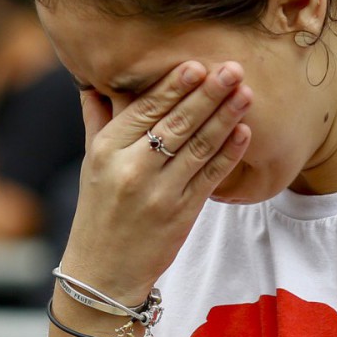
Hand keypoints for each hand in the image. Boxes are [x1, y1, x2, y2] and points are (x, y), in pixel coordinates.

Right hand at [58, 60, 251, 303]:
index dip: (174, 87)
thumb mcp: (91, 163)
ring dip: (226, 118)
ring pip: (198, 147)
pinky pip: (211, 177)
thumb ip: (98, 120)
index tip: (198, 64)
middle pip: (177, 124)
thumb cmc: (98, 210)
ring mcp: (159, 193)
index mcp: (107, 150)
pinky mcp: (182, 214)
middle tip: (233, 69)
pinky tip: (245, 132)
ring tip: (246, 93)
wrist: (103, 271)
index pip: (145, 110)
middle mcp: (132, 169)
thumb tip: (95, 82)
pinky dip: (229, 153)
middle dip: (208, 94)